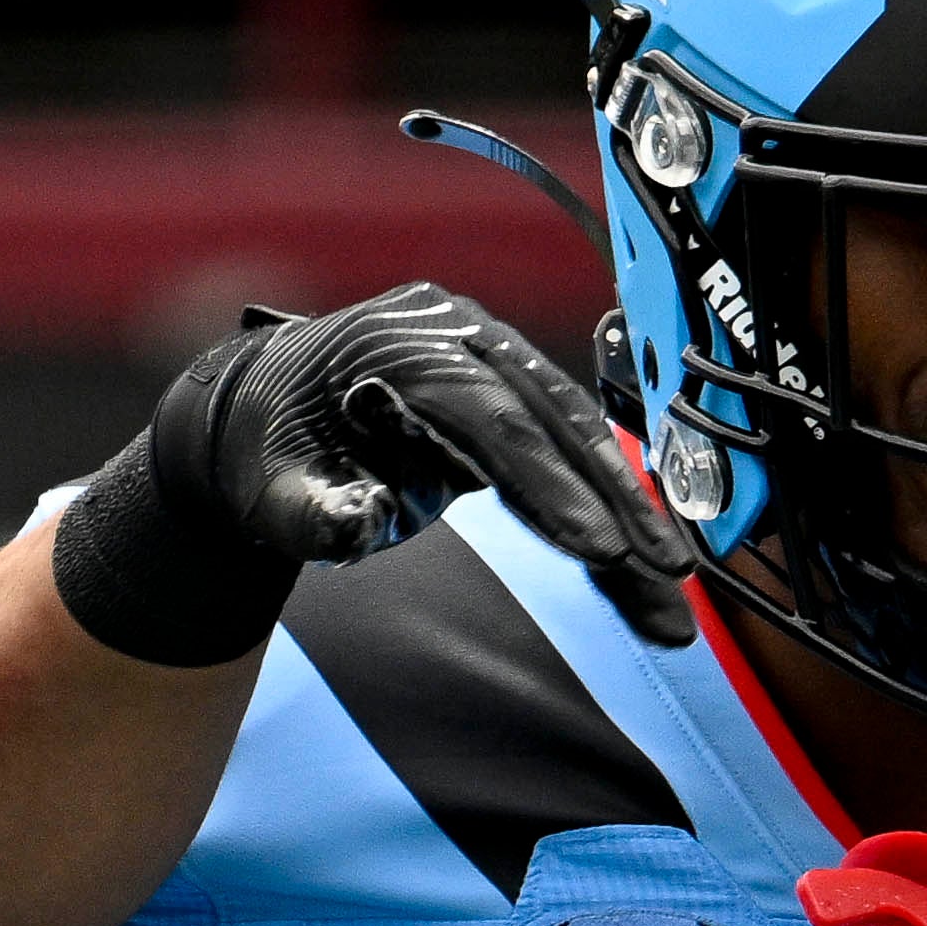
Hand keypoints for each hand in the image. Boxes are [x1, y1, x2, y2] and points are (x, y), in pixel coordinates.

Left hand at [57, 283, 703, 664]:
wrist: (255, 408)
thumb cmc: (261, 455)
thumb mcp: (267, 496)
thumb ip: (313, 515)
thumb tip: (364, 521)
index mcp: (402, 349)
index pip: (494, 424)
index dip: (551, 489)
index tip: (600, 552)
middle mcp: (459, 335)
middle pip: (556, 425)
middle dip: (617, 508)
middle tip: (667, 581)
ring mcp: (490, 353)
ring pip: (578, 434)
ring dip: (629, 511)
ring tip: (671, 590)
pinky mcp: (508, 386)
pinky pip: (568, 445)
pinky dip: (605, 503)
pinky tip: (645, 561)